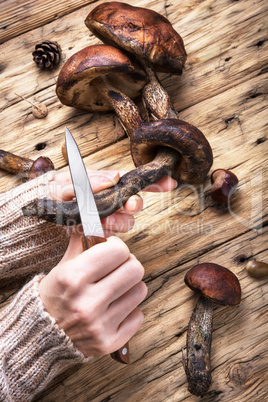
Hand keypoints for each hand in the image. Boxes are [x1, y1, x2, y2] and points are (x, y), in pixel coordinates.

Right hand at [39, 236, 146, 355]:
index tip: (111, 250)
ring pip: (140, 290)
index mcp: (73, 277)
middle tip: (117, 268)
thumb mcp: (63, 265)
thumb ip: (83, 241)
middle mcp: (87, 302)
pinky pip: (139, 315)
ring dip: (130, 286)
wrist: (42, 335)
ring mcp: (99, 325)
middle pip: (135, 269)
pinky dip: (129, 310)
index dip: (117, 247)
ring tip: (115, 288)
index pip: (119, 250)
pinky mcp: (109, 343)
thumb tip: (103, 220)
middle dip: (128, 264)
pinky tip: (114, 308)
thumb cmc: (55, 295)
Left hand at [49, 170, 176, 234]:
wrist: (38, 214)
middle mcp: (109, 199)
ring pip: (126, 221)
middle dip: (132, 204)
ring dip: (119, 221)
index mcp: (105, 183)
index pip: (133, 180)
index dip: (152, 181)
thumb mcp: (68, 183)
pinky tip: (97, 230)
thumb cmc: (51, 193)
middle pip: (133, 202)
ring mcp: (105, 216)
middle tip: (129, 205)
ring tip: (104, 221)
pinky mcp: (98, 232)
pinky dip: (107, 233)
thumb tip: (114, 177)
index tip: (169, 182)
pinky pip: (112, 235)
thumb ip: (89, 181)